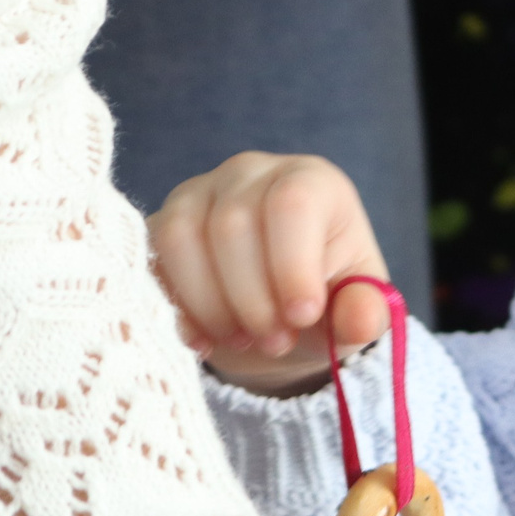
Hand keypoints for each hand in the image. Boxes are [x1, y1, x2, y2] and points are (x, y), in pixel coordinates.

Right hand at [149, 153, 392, 393]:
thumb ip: (364, 312)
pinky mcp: (158, 227)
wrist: (279, 312)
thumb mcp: (356, 310)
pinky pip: (150, 262)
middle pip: (233, 225)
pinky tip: (206, 342)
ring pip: (182, 238)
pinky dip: (177, 310)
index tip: (302, 317)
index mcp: (312, 181)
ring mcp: (197, 194)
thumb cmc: (326, 299)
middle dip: (253, 299)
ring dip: (212, 304)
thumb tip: (361, 320)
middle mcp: (250, 174)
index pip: (292, 203)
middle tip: (276, 341)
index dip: (292, 265)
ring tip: (244, 340)